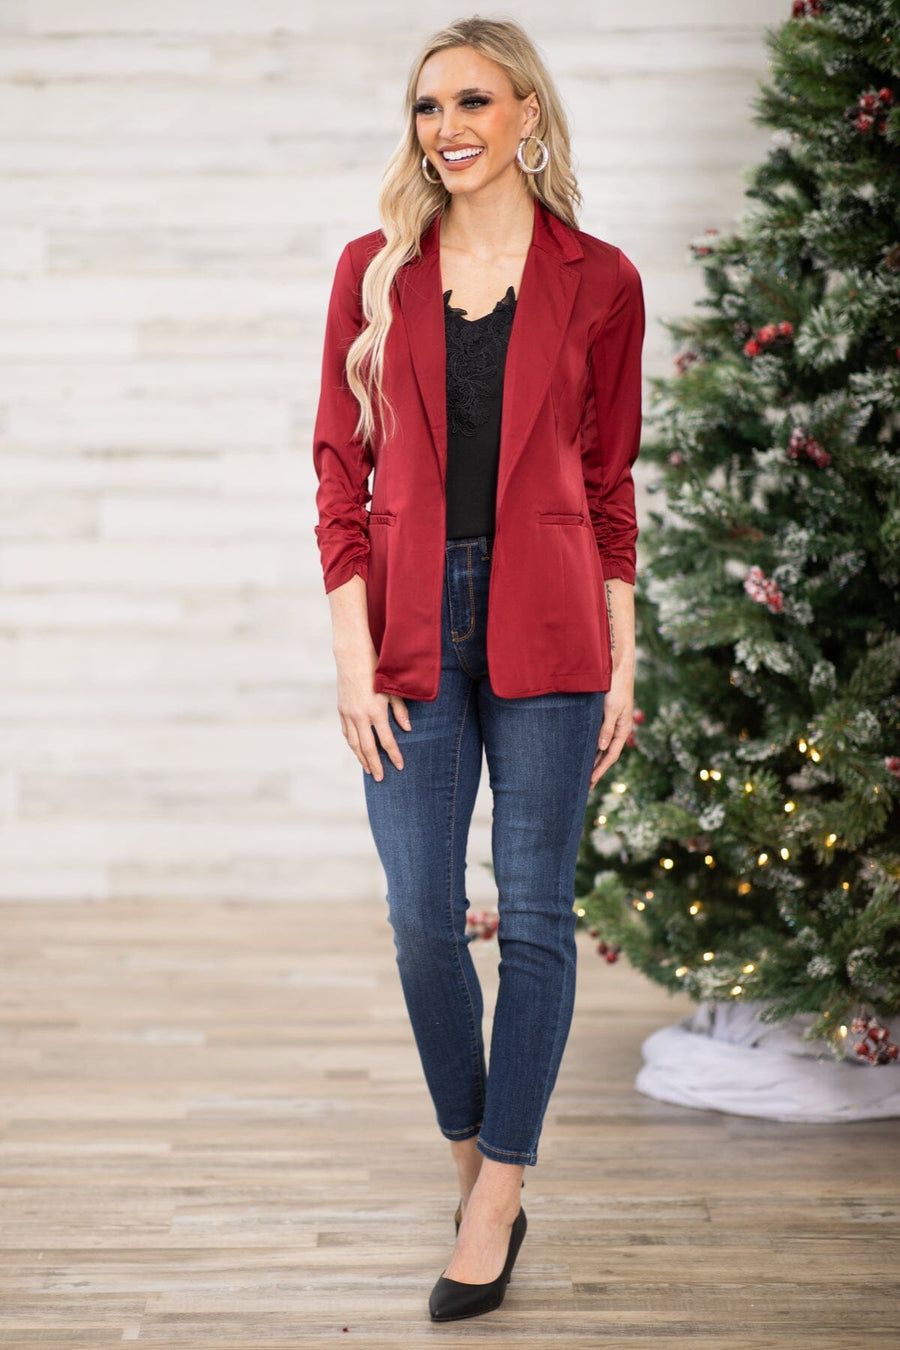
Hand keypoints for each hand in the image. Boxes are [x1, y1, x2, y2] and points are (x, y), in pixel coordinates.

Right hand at [335, 644, 410, 780]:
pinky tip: (357, 750)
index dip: (394, 755)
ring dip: (362, 758)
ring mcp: (349, 714)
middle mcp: (360, 716)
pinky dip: (352, 744)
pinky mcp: (341, 710)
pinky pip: (347, 733)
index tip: (400, 766)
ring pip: (354, 743)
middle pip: (368, 748)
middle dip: (375, 765)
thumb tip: (407, 729)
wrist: (352, 656)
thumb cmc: (377, 670)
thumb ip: (400, 711)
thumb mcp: (392, 689)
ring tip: (368, 769)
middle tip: (381, 778)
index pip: (387, 741)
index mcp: (376, 712)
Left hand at [589, 663, 633, 787]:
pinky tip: (582, 750)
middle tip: (585, 785)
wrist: (617, 667)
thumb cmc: (615, 686)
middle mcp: (617, 728)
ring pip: (601, 745)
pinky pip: (598, 735)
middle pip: (606, 754)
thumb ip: (606, 728)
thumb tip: (602, 748)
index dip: (600, 769)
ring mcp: (612, 722)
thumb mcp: (611, 708)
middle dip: (597, 769)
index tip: (590, 782)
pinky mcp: (605, 715)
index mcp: (622, 728)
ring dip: (593, 758)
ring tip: (582, 772)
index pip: (611, 755)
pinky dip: (591, 745)